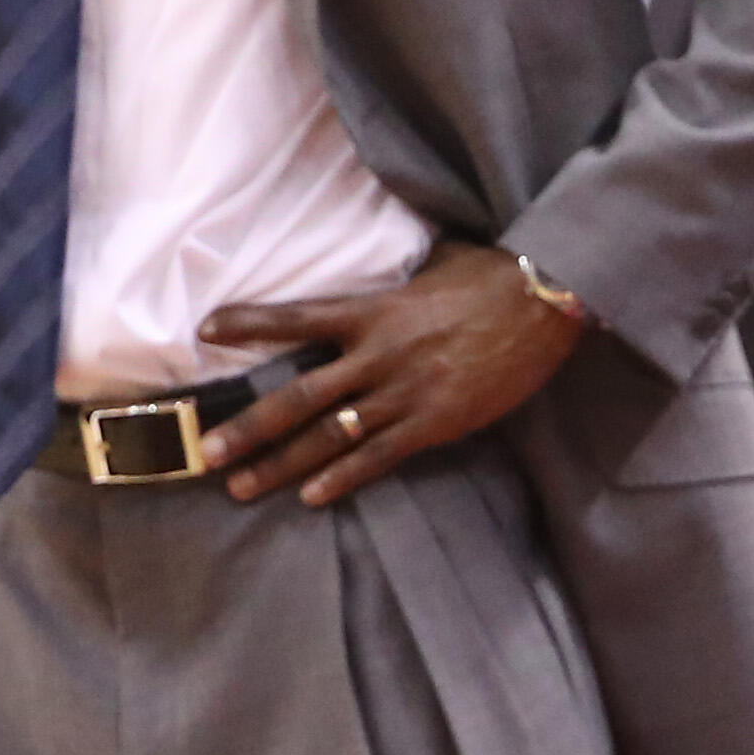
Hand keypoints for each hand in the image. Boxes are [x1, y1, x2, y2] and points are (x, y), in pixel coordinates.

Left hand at [191, 245, 587, 506]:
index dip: (250, 324)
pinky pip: (379, 456)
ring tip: (242, 487)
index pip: (298, 318)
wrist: (546, 302)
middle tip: (206, 452)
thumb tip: (378, 259)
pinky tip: (313, 496)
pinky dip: (343, 477)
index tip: (207, 329)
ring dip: (282, 465)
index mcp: (375, 310)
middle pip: (299, 396)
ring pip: (329, 436)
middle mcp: (380, 355)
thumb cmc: (493, 276)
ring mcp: (406, 392)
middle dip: (249, 428)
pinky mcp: (435, 421)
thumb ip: (395, 275)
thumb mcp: (433, 262)